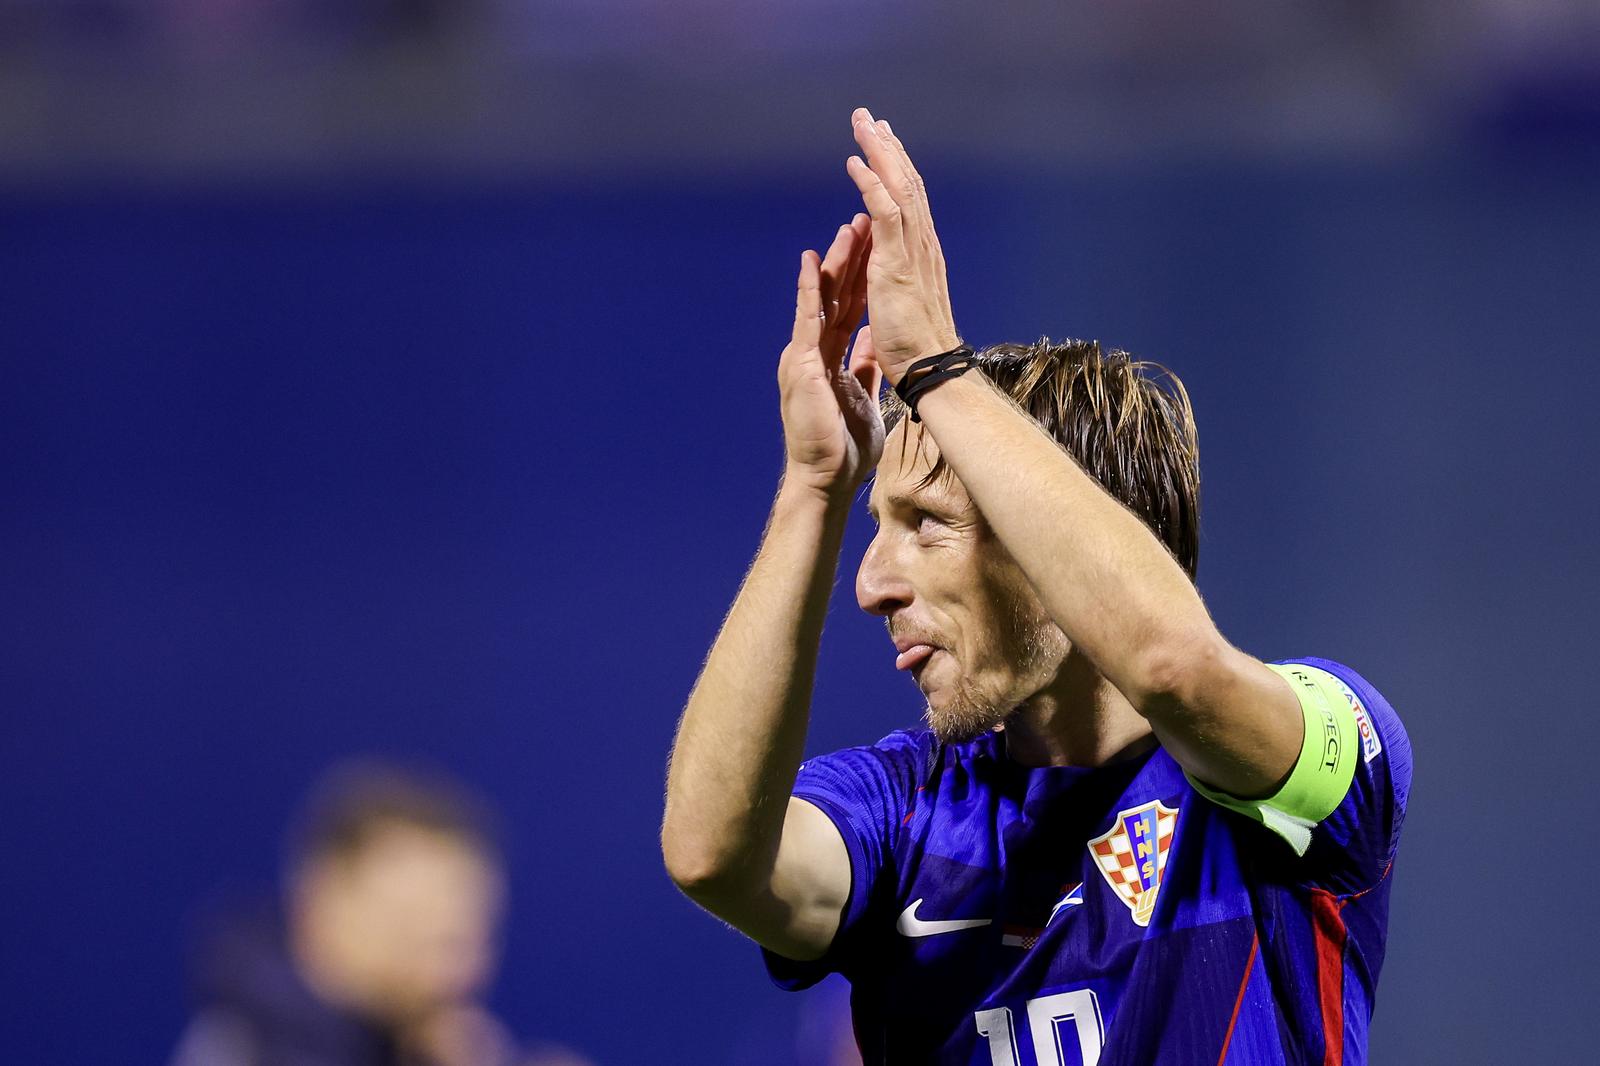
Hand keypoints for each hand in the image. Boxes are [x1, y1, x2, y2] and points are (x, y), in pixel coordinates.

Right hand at [778, 213, 884, 498]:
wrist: (826, 478)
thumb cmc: (844, 448)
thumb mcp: (862, 396)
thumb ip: (863, 366)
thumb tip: (872, 340)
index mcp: (830, 357)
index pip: (849, 307)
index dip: (861, 277)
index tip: (875, 246)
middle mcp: (814, 350)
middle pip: (835, 296)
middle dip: (851, 259)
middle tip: (863, 221)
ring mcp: (803, 355)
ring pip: (821, 300)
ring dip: (835, 264)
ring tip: (848, 228)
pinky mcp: (800, 365)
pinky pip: (806, 321)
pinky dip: (809, 291)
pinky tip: (812, 263)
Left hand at [846, 107, 960, 385]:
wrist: (930, 368)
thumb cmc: (917, 349)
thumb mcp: (905, 307)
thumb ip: (897, 284)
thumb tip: (887, 279)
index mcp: (921, 255)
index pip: (910, 201)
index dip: (896, 170)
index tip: (883, 144)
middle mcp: (922, 244)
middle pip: (907, 183)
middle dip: (888, 148)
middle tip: (872, 118)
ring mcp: (912, 251)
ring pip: (898, 187)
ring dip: (880, 152)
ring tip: (863, 123)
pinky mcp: (897, 262)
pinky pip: (885, 211)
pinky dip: (871, 183)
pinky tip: (856, 162)